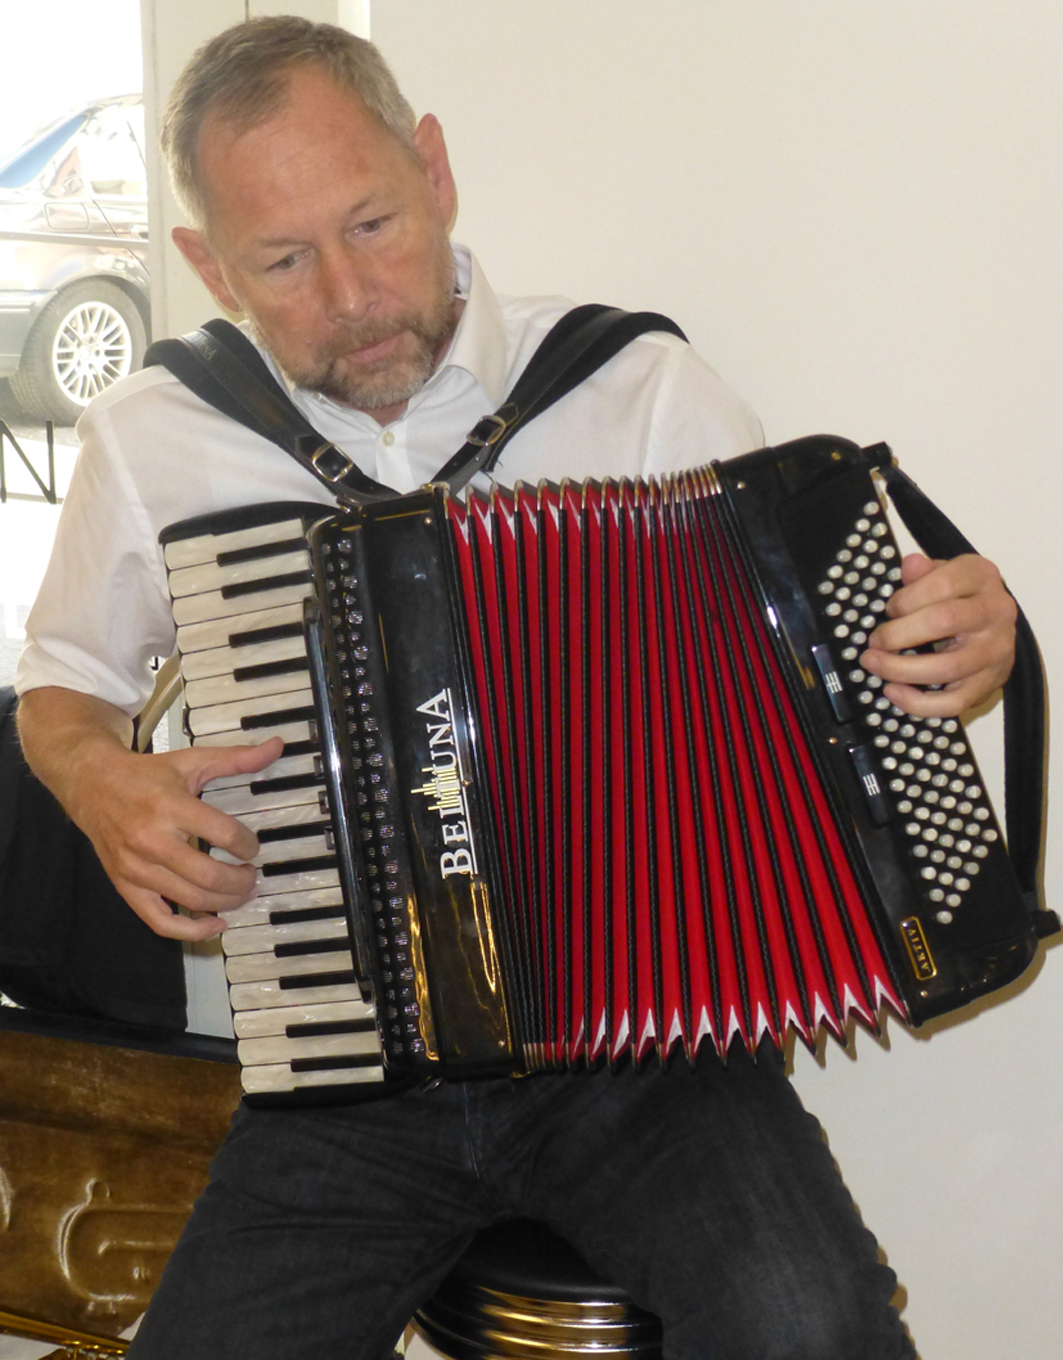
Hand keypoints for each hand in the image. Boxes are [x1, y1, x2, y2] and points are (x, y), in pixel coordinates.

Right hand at [77, 736, 283, 940]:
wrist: (91, 783)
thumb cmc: (146, 774)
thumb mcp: (192, 761)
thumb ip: (236, 758)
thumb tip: (276, 746)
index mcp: (171, 805)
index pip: (224, 834)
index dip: (248, 845)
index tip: (252, 847)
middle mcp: (152, 840)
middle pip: (210, 876)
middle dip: (242, 881)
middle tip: (253, 876)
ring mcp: (137, 868)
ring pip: (191, 900)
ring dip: (226, 903)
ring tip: (241, 893)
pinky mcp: (126, 886)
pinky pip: (159, 921)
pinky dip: (191, 931)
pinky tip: (215, 925)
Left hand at [859, 553, 1015, 717]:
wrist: (993, 627)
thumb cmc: (958, 597)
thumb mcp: (943, 574)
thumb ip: (924, 572)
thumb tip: (910, 565)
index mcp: (982, 577)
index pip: (943, 585)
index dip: (906, 599)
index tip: (889, 609)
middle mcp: (996, 613)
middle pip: (944, 621)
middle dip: (898, 634)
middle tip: (873, 641)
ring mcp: (995, 652)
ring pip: (948, 668)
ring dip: (901, 670)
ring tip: (873, 664)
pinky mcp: (989, 684)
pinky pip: (953, 703)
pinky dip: (917, 703)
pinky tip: (892, 691)